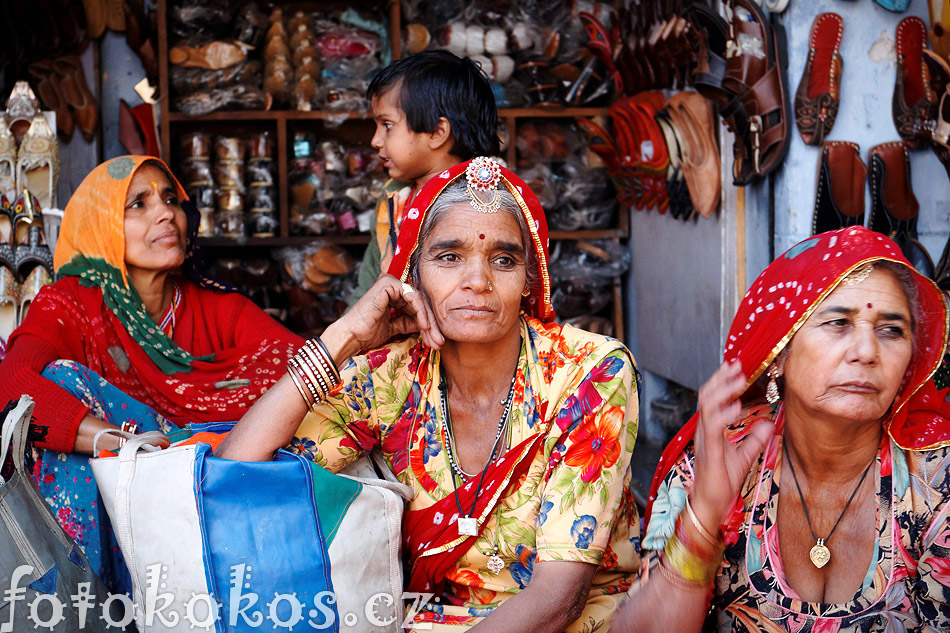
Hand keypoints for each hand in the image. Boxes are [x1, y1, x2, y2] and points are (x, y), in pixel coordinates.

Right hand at [329, 274, 443, 357]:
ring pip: (419, 301)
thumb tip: (430, 326)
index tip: (436, 342)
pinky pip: (412, 297)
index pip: (418, 307)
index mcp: (394, 295)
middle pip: (421, 304)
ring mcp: (390, 283)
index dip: (429, 325)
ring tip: (434, 338)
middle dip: (432, 325)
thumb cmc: (368, 333)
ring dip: (429, 321)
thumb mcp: (396, 328)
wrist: (352, 336)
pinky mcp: (388, 283)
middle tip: (439, 342)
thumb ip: (411, 323)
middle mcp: (393, 286)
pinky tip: (424, 326)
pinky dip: (420, 312)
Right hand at [690, 361, 774, 530]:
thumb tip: (769, 422)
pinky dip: (724, 414)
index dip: (723, 381)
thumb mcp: (744, 456)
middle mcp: (705, 430)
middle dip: (721, 378)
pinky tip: (736, 407)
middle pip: (707, 395)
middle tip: (737, 364)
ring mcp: (705, 439)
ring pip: (707, 405)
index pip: (713, 398)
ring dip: (723, 391)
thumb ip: (754, 438)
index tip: (736, 367)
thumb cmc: (721, 482)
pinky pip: (713, 426)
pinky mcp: (709, 450)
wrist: (709, 504)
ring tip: (738, 380)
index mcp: (711, 429)